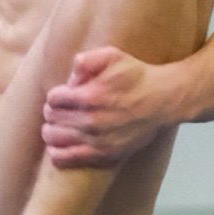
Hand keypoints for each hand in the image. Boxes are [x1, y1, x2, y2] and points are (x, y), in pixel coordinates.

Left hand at [42, 46, 166, 168]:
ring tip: (58, 125)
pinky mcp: (102, 154)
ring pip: (53, 137)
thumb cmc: (136, 76)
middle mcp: (90, 120)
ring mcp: (95, 140)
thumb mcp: (113, 56)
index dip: (56, 95)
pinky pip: (66, 158)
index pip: (53, 98)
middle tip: (61, 109)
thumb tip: (69, 79)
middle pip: (52, 117)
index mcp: (89, 96)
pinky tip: (58, 145)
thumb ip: (86, 61)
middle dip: (53, 110)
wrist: (162, 100)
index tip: (64, 95)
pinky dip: (56, 152)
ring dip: (51, 129)